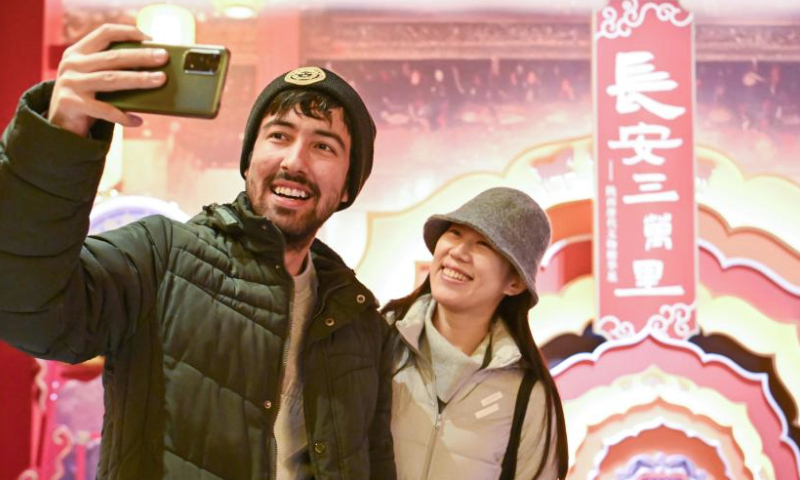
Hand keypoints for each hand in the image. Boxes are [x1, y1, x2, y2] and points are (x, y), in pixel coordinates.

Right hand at [47, 24, 168, 136]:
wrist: (59, 125)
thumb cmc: (86, 98)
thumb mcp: (94, 78)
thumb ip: (112, 69)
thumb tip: (154, 69)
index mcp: (78, 52)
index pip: (104, 33)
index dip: (128, 32)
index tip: (150, 38)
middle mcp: (72, 64)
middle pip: (113, 57)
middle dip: (141, 56)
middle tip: (164, 57)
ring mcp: (71, 83)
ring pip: (111, 79)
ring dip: (139, 79)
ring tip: (160, 80)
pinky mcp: (72, 103)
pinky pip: (104, 110)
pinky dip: (123, 116)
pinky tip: (138, 120)